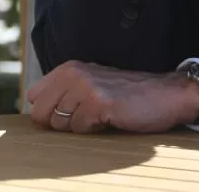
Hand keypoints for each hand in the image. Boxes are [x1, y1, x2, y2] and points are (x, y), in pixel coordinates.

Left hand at [26, 60, 198, 133]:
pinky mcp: (98, 103)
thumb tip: (36, 113)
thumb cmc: (126, 94)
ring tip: (100, 116)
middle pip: (41, 113)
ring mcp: (84, 87)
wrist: (164, 94)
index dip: (47, 111)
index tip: (68, 113)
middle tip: (85, 117)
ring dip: (79, 126)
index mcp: (67, 68)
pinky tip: (109, 119)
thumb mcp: (90, 83)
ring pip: (60, 123)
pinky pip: (80, 129)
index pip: (33, 96)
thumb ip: (64, 92)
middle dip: (59, 123)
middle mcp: (72, 74)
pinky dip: (94, 130)